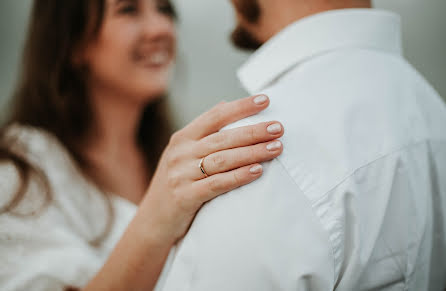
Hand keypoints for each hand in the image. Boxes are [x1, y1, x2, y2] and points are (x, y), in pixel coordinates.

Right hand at [141, 95, 283, 245]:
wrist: (153, 220)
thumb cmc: (176, 183)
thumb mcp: (182, 154)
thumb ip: (203, 131)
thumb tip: (225, 104)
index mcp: (182, 138)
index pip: (215, 116)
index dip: (240, 107)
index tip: (264, 100)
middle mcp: (180, 153)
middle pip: (223, 138)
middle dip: (253, 131)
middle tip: (279, 127)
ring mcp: (181, 174)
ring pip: (223, 159)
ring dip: (252, 152)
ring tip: (276, 147)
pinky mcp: (185, 196)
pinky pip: (217, 184)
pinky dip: (239, 176)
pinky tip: (258, 171)